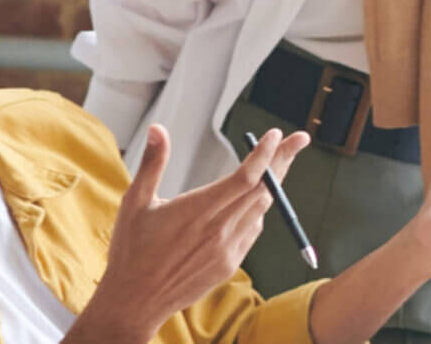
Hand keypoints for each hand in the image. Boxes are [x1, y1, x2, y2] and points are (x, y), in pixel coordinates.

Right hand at [71, 123, 310, 343]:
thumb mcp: (135, 202)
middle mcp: (218, 231)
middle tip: (298, 139)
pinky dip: (257, 210)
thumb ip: (152, 163)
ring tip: (278, 163)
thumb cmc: (132, 251)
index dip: (264, 155)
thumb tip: (158, 129)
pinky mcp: (229, 265)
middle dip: (282, 160)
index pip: (244, 178)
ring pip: (261, 210)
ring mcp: (227, 251)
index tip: (275, 134)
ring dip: (272, 184)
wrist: (136, 301)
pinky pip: (252, 231)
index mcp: (197, 211)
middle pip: (263, 190)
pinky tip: (252, 201)